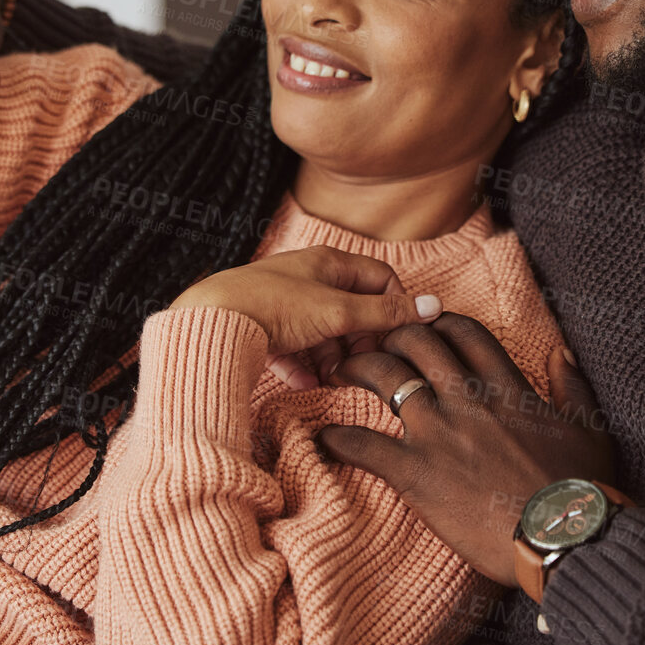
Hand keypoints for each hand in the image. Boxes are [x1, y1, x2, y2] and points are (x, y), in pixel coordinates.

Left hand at [166, 246, 440, 364]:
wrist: (210, 320)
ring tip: (330, 379)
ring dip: (332, 358)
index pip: (380, 278)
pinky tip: (305, 382)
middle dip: (360, 340)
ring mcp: (286, 303)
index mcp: (329, 263)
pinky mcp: (265, 327)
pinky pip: (296, 348)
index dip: (394, 308)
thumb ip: (385, 314)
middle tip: (362, 365)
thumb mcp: (337, 311)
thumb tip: (434, 306)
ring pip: (325, 333)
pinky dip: (304, 366)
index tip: (396, 337)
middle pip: (353, 310)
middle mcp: (308, 278)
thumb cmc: (274, 306)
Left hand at [314, 319, 613, 587]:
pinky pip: (363, 444)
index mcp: (507, 386)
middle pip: (416, 341)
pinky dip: (337, 438)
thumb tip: (560, 350)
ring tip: (336, 370)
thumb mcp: (587, 427)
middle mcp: (468, 399)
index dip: (435, 321)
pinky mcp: (417, 472)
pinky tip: (322, 438)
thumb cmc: (582, 489)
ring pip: (384, 377)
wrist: (568, 542)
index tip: (420, 326)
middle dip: (387, 334)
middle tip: (369, 343)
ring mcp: (440, 432)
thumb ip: (571, 384)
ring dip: (355, 367)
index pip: (463, 331)